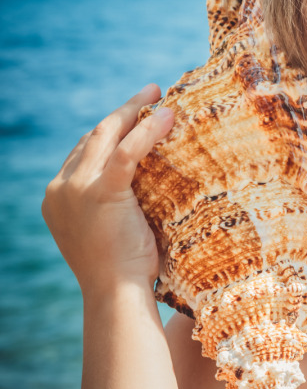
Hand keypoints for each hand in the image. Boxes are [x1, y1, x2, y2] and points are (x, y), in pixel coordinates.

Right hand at [42, 83, 174, 296]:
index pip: (85, 149)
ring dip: (134, 110)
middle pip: (95, 136)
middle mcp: (61, 187)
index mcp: (58, 195)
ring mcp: (77, 188)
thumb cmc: (123, 270)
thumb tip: (147, 178)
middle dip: (123, 111)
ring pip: (108, 134)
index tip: (135, 116)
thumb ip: (114, 199)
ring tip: (157, 95)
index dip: (112, 129)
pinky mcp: (100, 192)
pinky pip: (127, 150)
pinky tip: (166, 116)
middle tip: (149, 94)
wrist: (116, 294)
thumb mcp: (109, 227)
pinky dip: (147, 130)